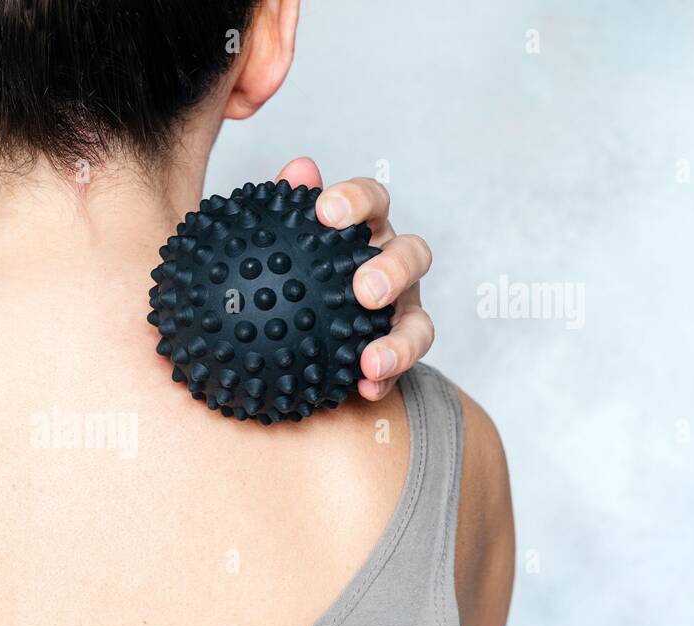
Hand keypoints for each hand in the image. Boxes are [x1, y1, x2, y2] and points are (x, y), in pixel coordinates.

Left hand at [275, 157, 433, 400]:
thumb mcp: (274, 244)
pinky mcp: (396, 351)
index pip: (370, 202)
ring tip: (372, 359)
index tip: (324, 212)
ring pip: (419, 320)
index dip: (355, 201)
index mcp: (361, 230)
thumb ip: (284, 210)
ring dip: (401, 340)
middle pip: (411, 255)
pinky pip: (400, 367)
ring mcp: (400, 310)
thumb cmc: (281, 275)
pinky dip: (387, 378)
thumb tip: (298, 168)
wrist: (276, 331)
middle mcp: (389, 265)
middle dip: (393, 270)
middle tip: (363, 291)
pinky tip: (366, 389)